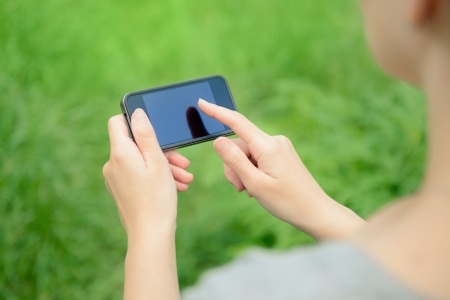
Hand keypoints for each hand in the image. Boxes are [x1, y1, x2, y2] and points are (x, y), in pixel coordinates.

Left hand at [103, 109, 193, 235]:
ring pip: (141, 162)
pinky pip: (139, 175)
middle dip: (162, 151)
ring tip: (185, 178)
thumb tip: (136, 113)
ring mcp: (115, 179)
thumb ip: (146, 134)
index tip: (155, 130)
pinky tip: (177, 186)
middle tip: (183, 162)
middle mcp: (113, 164)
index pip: (117, 122)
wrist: (150, 234)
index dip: (136, 121)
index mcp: (120, 153)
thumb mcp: (157, 160)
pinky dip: (156, 177)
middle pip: (136, 145)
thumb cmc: (157, 197)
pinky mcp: (121, 190)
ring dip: (164, 166)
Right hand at [199, 99, 364, 239]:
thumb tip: (218, 140)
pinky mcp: (281, 155)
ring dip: (243, 172)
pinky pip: (257, 157)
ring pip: (247, 153)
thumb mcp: (255, 183)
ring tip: (252, 191)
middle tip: (241, 188)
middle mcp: (274, 141)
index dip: (216, 112)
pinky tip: (260, 186)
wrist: (316, 212)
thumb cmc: (287, 201)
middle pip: (239, 145)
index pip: (236, 122)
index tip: (201, 102)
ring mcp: (279, 147)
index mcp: (268, 146)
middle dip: (233, 166)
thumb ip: (235, 160)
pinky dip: (252, 171)